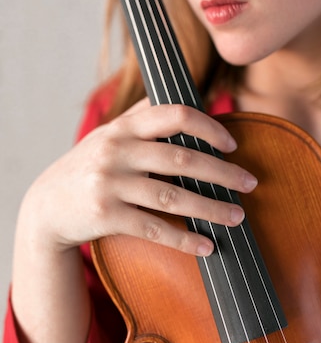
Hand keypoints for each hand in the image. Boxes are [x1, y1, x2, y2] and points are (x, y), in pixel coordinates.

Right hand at [23, 99, 257, 256]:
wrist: (47, 205)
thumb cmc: (90, 164)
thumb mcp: (111, 133)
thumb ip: (144, 115)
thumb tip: (188, 96)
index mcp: (124, 126)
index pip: (175, 115)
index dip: (209, 127)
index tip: (232, 144)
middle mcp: (117, 150)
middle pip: (181, 158)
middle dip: (222, 172)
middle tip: (250, 183)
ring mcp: (110, 183)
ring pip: (172, 196)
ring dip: (211, 208)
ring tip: (237, 217)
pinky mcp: (106, 216)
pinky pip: (153, 228)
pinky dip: (184, 239)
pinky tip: (207, 246)